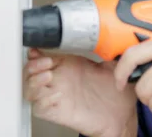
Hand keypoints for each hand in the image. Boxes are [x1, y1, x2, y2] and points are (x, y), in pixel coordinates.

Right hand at [23, 48, 137, 136]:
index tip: (39, 47)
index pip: (43, 55)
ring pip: (30, 89)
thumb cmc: (115, 92)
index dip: (37, 51)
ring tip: (48, 75)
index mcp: (69, 65)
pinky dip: (43, 101)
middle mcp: (60, 80)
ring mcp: (57, 96)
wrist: (122, 115)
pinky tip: (56, 95)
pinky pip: (39, 108)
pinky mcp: (58, 112)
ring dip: (34, 82)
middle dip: (33, 65)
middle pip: (30, 71)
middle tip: (46, 61)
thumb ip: (107, 51)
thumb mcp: (112, 65)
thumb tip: (107, 35)